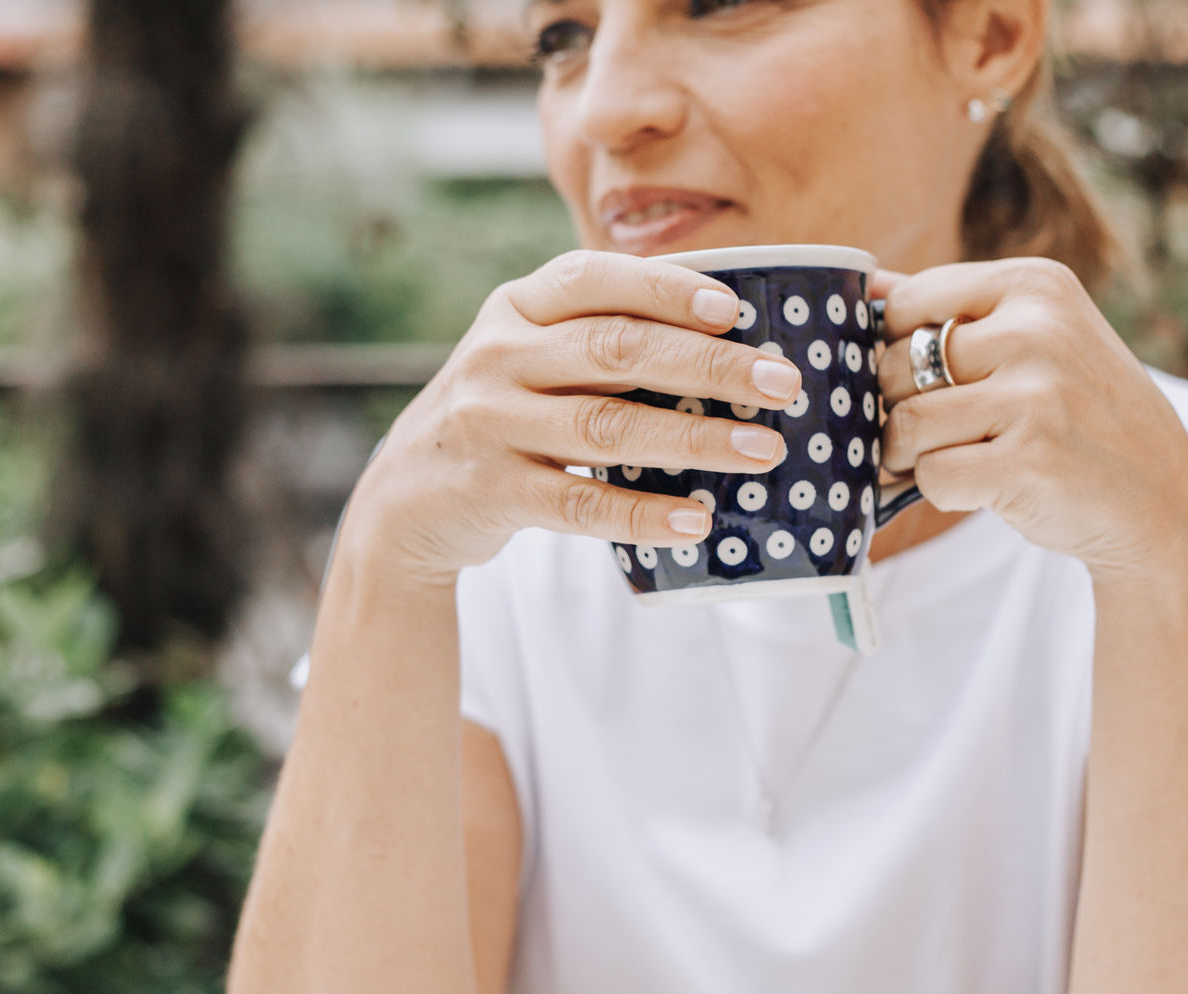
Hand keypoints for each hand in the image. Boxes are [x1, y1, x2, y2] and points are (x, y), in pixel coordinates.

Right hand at [342, 251, 803, 584]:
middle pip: (616, 351)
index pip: (593, 279)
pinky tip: (698, 522)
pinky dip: (644, 515)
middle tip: (782, 384)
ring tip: (765, 451)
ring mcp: (491, 425)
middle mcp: (498, 357)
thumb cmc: (505, 414)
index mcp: (516, 307)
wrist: (405, 498)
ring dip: (695, 440)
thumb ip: (602, 337)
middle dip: (708, 364)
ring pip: (606, 428)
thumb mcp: (531, 355)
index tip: (735, 307)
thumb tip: (735, 337)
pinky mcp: (492, 493)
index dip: (666, 288)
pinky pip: (581, 505)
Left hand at [873, 258, 1187, 582]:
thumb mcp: (1037, 337)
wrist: (1158, 497)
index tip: (923, 380)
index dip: (892, 351)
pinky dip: (943, 492)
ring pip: (906, 425)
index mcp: (1035, 284)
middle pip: (894, 368)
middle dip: (897, 411)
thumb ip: (952, 310)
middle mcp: (1038, 330)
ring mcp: (1037, 396)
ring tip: (962, 458)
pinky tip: (986, 487)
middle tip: (942, 433)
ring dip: (914, 457)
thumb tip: (865, 283)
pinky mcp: (1030, 462)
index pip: (906, 304)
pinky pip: (932, 477)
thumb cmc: (1078, 415)